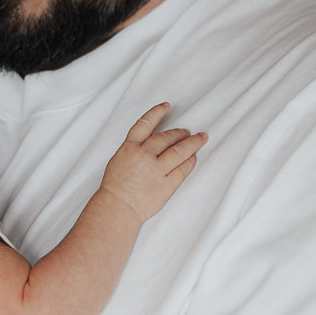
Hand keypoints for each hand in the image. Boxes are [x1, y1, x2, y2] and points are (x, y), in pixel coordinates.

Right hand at [99, 105, 205, 221]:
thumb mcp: (119, 160)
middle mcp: (143, 156)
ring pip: (179, 151)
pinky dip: (190, 162)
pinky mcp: (166, 185)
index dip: (157, 113)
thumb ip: (135, 148)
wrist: (117, 208)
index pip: (145, 124)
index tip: (167, 106)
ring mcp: (156, 170)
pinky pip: (182, 169)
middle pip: (167, 137)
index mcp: (129, 148)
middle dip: (180, 133)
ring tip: (200, 138)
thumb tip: (153, 142)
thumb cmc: (115, 187)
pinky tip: (194, 158)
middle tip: (188, 132)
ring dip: (192, 143)